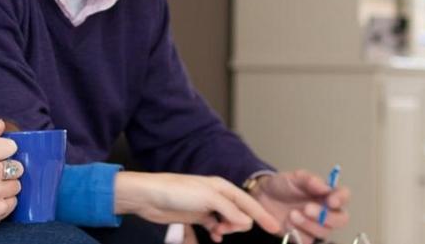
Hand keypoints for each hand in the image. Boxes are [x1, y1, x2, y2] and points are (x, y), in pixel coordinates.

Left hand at [114, 172, 280, 242]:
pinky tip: (214, 237)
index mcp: (222, 187)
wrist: (149, 197)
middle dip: (238, 225)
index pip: (249, 202)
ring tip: (217, 233)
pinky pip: (215, 227)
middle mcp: (217, 196)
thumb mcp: (207, 198)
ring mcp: (207, 207)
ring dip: (227, 230)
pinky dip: (217, 233)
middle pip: (240, 214)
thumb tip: (247, 222)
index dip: (262, 216)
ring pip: (228, 222)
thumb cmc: (176, 191)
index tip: (275, 228)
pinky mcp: (197, 216)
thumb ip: (229, 210)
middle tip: (225, 230)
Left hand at [250, 170, 350, 242]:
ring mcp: (316, 225)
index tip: (331, 200)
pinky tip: (288, 224)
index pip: (344, 196)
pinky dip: (298, 234)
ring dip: (308, 224)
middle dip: (326, 216)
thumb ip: (309, 179)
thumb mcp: (294, 177)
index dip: (341, 199)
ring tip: (292, 214)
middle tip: (307, 208)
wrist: (263, 196)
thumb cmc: (282, 185)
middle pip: (341, 219)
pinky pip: (307, 241)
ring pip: (324, 232)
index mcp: (327, 193)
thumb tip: (325, 186)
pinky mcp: (304, 236)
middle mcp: (326, 211)